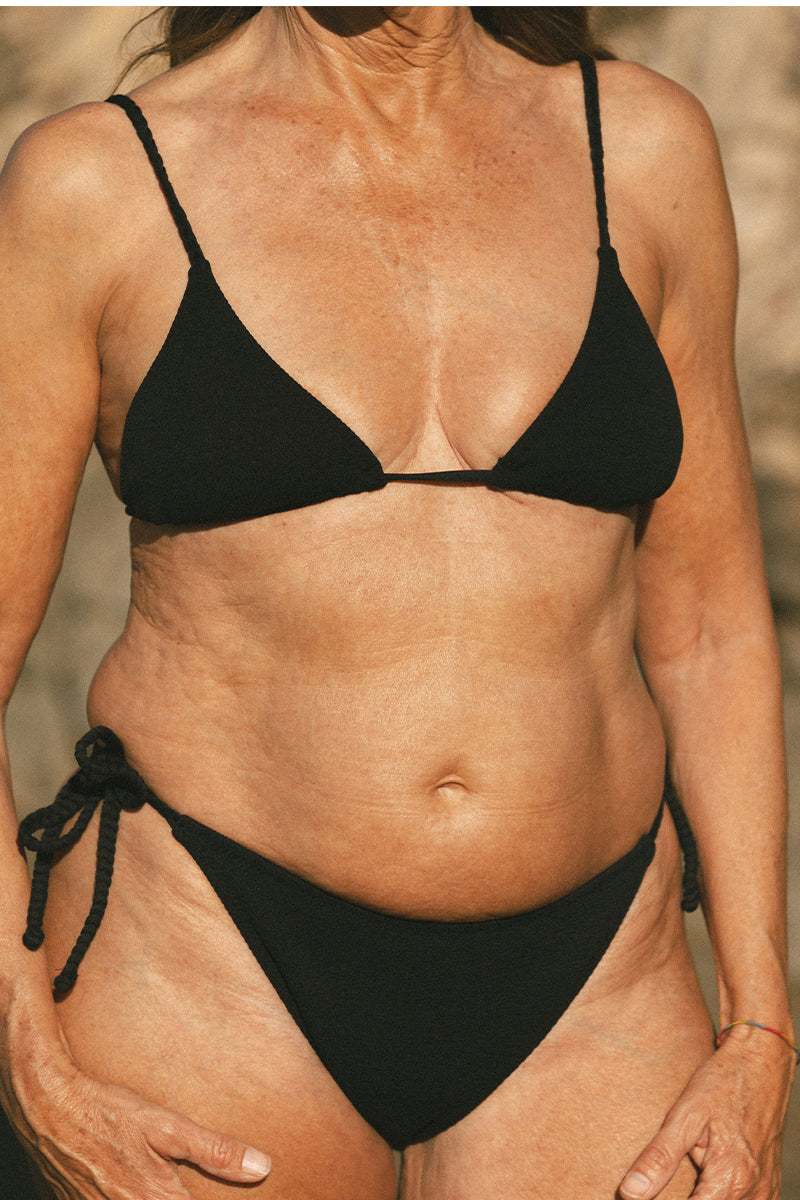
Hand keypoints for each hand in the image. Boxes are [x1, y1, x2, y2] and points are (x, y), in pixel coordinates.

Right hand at [5, 1053, 270, 1198]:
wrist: (52, 1111)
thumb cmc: (110, 1113)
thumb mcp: (166, 1125)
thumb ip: (214, 1151)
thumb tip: (260, 1168)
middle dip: (190, 1197)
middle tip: (196, 1184)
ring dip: (167, 1197)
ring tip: (173, 1184)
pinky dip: (142, 1198)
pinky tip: (143, 1182)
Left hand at [619, 1032, 794, 1199]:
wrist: (761, 1061)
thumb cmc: (723, 1082)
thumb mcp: (685, 1114)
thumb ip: (659, 1157)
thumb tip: (630, 1192)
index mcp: (730, 1177)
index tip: (642, 1197)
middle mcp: (753, 1191)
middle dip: (684, 1197)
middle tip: (660, 1178)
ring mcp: (764, 1190)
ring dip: (703, 1196)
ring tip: (687, 1170)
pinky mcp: (768, 1184)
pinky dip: (721, 1195)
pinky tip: (706, 1180)